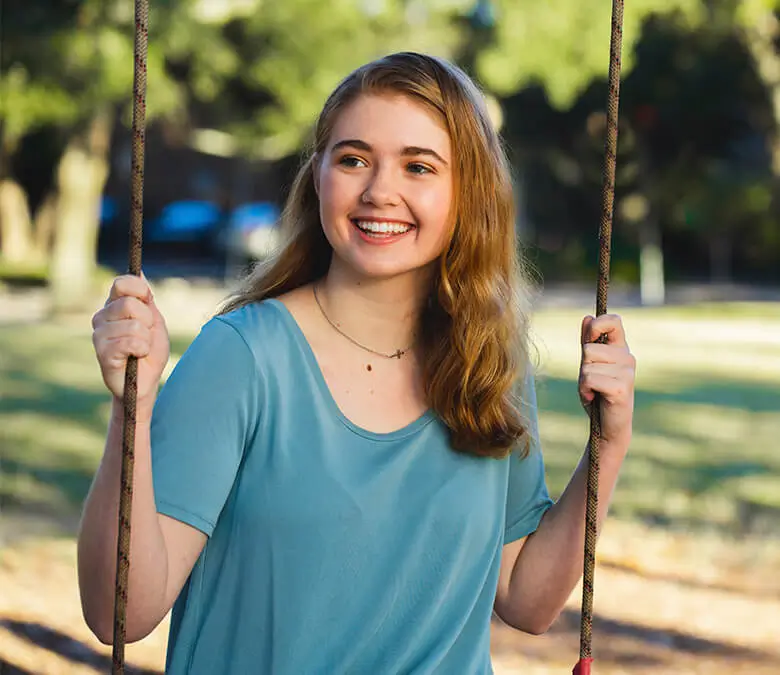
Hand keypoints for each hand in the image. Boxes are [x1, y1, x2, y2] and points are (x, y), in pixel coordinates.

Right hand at [91, 274, 169, 417]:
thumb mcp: (154, 322)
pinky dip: (141, 350)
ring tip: (140, 349)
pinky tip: (136, 357)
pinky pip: (129, 342)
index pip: (122, 283)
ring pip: (133, 325)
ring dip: (146, 340)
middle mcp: (102, 316)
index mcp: (115, 305)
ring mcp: (99, 333)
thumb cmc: (150, 352)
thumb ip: (147, 299)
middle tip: (145, 336)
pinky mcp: (101, 351)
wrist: (144, 383)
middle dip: (148, 322)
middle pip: (130, 304)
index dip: (139, 290)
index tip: (148, 302)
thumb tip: (139, 271)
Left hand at [578, 313, 635, 447]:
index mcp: (621, 349)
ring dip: (583, 381)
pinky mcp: (622, 387)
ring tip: (594, 391)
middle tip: (591, 382)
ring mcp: (627, 372)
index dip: (597, 325)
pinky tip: (594, 397)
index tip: (588, 340)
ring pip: (587, 365)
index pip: (614, 320)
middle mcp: (627, 357)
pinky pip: (590, 379)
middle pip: (589, 348)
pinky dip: (584, 390)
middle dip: (582, 366)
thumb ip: (588, 342)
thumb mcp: (589, 365)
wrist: (608, 426)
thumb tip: (586, 317)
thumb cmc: (598, 394)